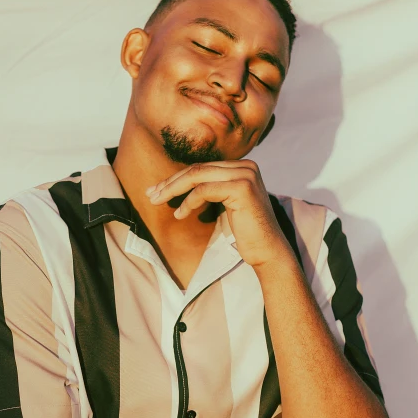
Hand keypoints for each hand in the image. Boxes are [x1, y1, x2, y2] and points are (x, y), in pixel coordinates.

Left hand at [146, 159, 294, 267]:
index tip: (157, 190)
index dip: (176, 178)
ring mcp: (245, 175)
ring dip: (173, 189)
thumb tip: (178, 181)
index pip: (202, 167)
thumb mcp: (224, 204)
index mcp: (242, 167)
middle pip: (198, 169)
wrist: (267, 251)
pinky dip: (188, 202)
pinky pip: (204, 190)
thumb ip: (210, 189)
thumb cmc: (244, 232)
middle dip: (170, 182)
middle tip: (150, 194)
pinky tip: (180, 214)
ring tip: (157, 201)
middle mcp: (246, 166)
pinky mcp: (242, 188)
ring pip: (198, 176)